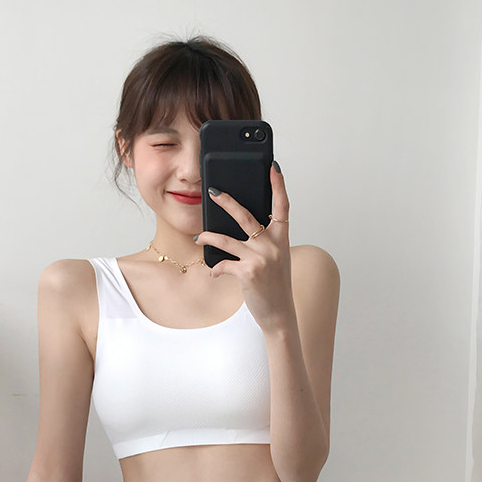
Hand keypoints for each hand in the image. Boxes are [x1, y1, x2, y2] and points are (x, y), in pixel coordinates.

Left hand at [196, 162, 293, 332]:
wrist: (279, 313)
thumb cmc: (275, 285)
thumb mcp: (276, 259)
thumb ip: (265, 241)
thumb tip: (244, 227)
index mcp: (282, 239)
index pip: (282, 206)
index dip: (278, 186)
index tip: (273, 168)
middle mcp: (273, 245)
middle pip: (246, 216)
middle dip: (228, 202)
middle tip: (213, 192)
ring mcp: (261, 258)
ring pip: (227, 240)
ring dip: (209, 236)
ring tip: (199, 236)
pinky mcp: (248, 273)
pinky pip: (224, 264)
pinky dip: (217, 268)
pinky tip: (215, 272)